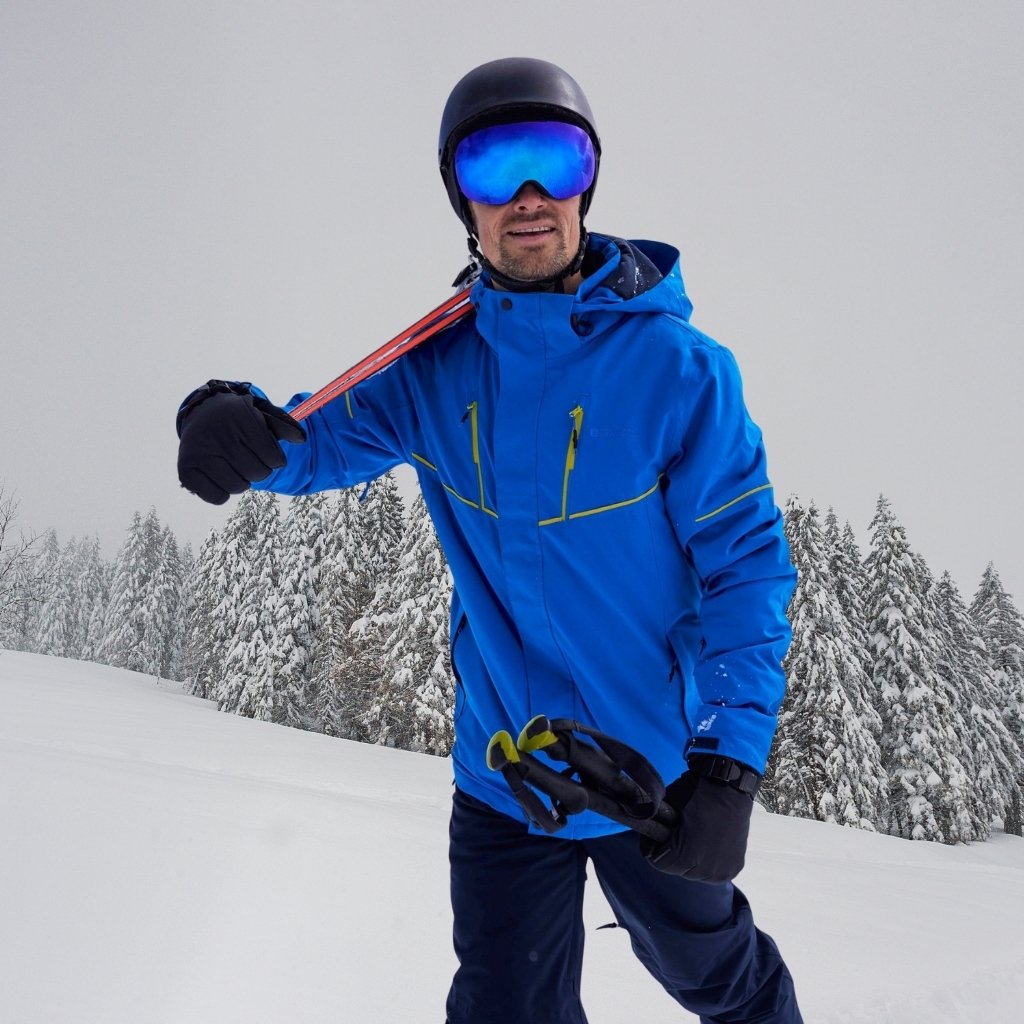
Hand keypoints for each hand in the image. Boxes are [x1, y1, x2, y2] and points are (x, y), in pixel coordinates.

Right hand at [176, 380, 305, 504]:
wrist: (203, 413)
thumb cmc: (240, 419)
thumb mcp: (263, 415)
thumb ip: (285, 426)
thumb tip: (301, 439)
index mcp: (240, 419)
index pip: (273, 457)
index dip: (276, 459)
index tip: (268, 452)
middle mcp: (218, 435)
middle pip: (257, 473)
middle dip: (260, 470)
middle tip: (250, 459)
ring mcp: (199, 453)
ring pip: (238, 487)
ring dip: (243, 482)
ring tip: (236, 467)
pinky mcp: (186, 470)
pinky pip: (217, 498)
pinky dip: (223, 493)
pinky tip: (221, 477)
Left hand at [641, 757, 758, 883]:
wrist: (729, 784)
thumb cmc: (694, 792)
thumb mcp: (665, 805)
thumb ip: (654, 822)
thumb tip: (640, 824)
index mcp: (684, 857)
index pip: (656, 862)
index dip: (652, 844)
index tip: (658, 829)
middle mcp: (704, 871)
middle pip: (676, 868)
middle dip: (672, 852)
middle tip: (677, 831)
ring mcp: (721, 871)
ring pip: (695, 871)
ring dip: (691, 858)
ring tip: (694, 835)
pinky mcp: (734, 868)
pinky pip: (713, 869)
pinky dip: (709, 858)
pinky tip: (710, 840)